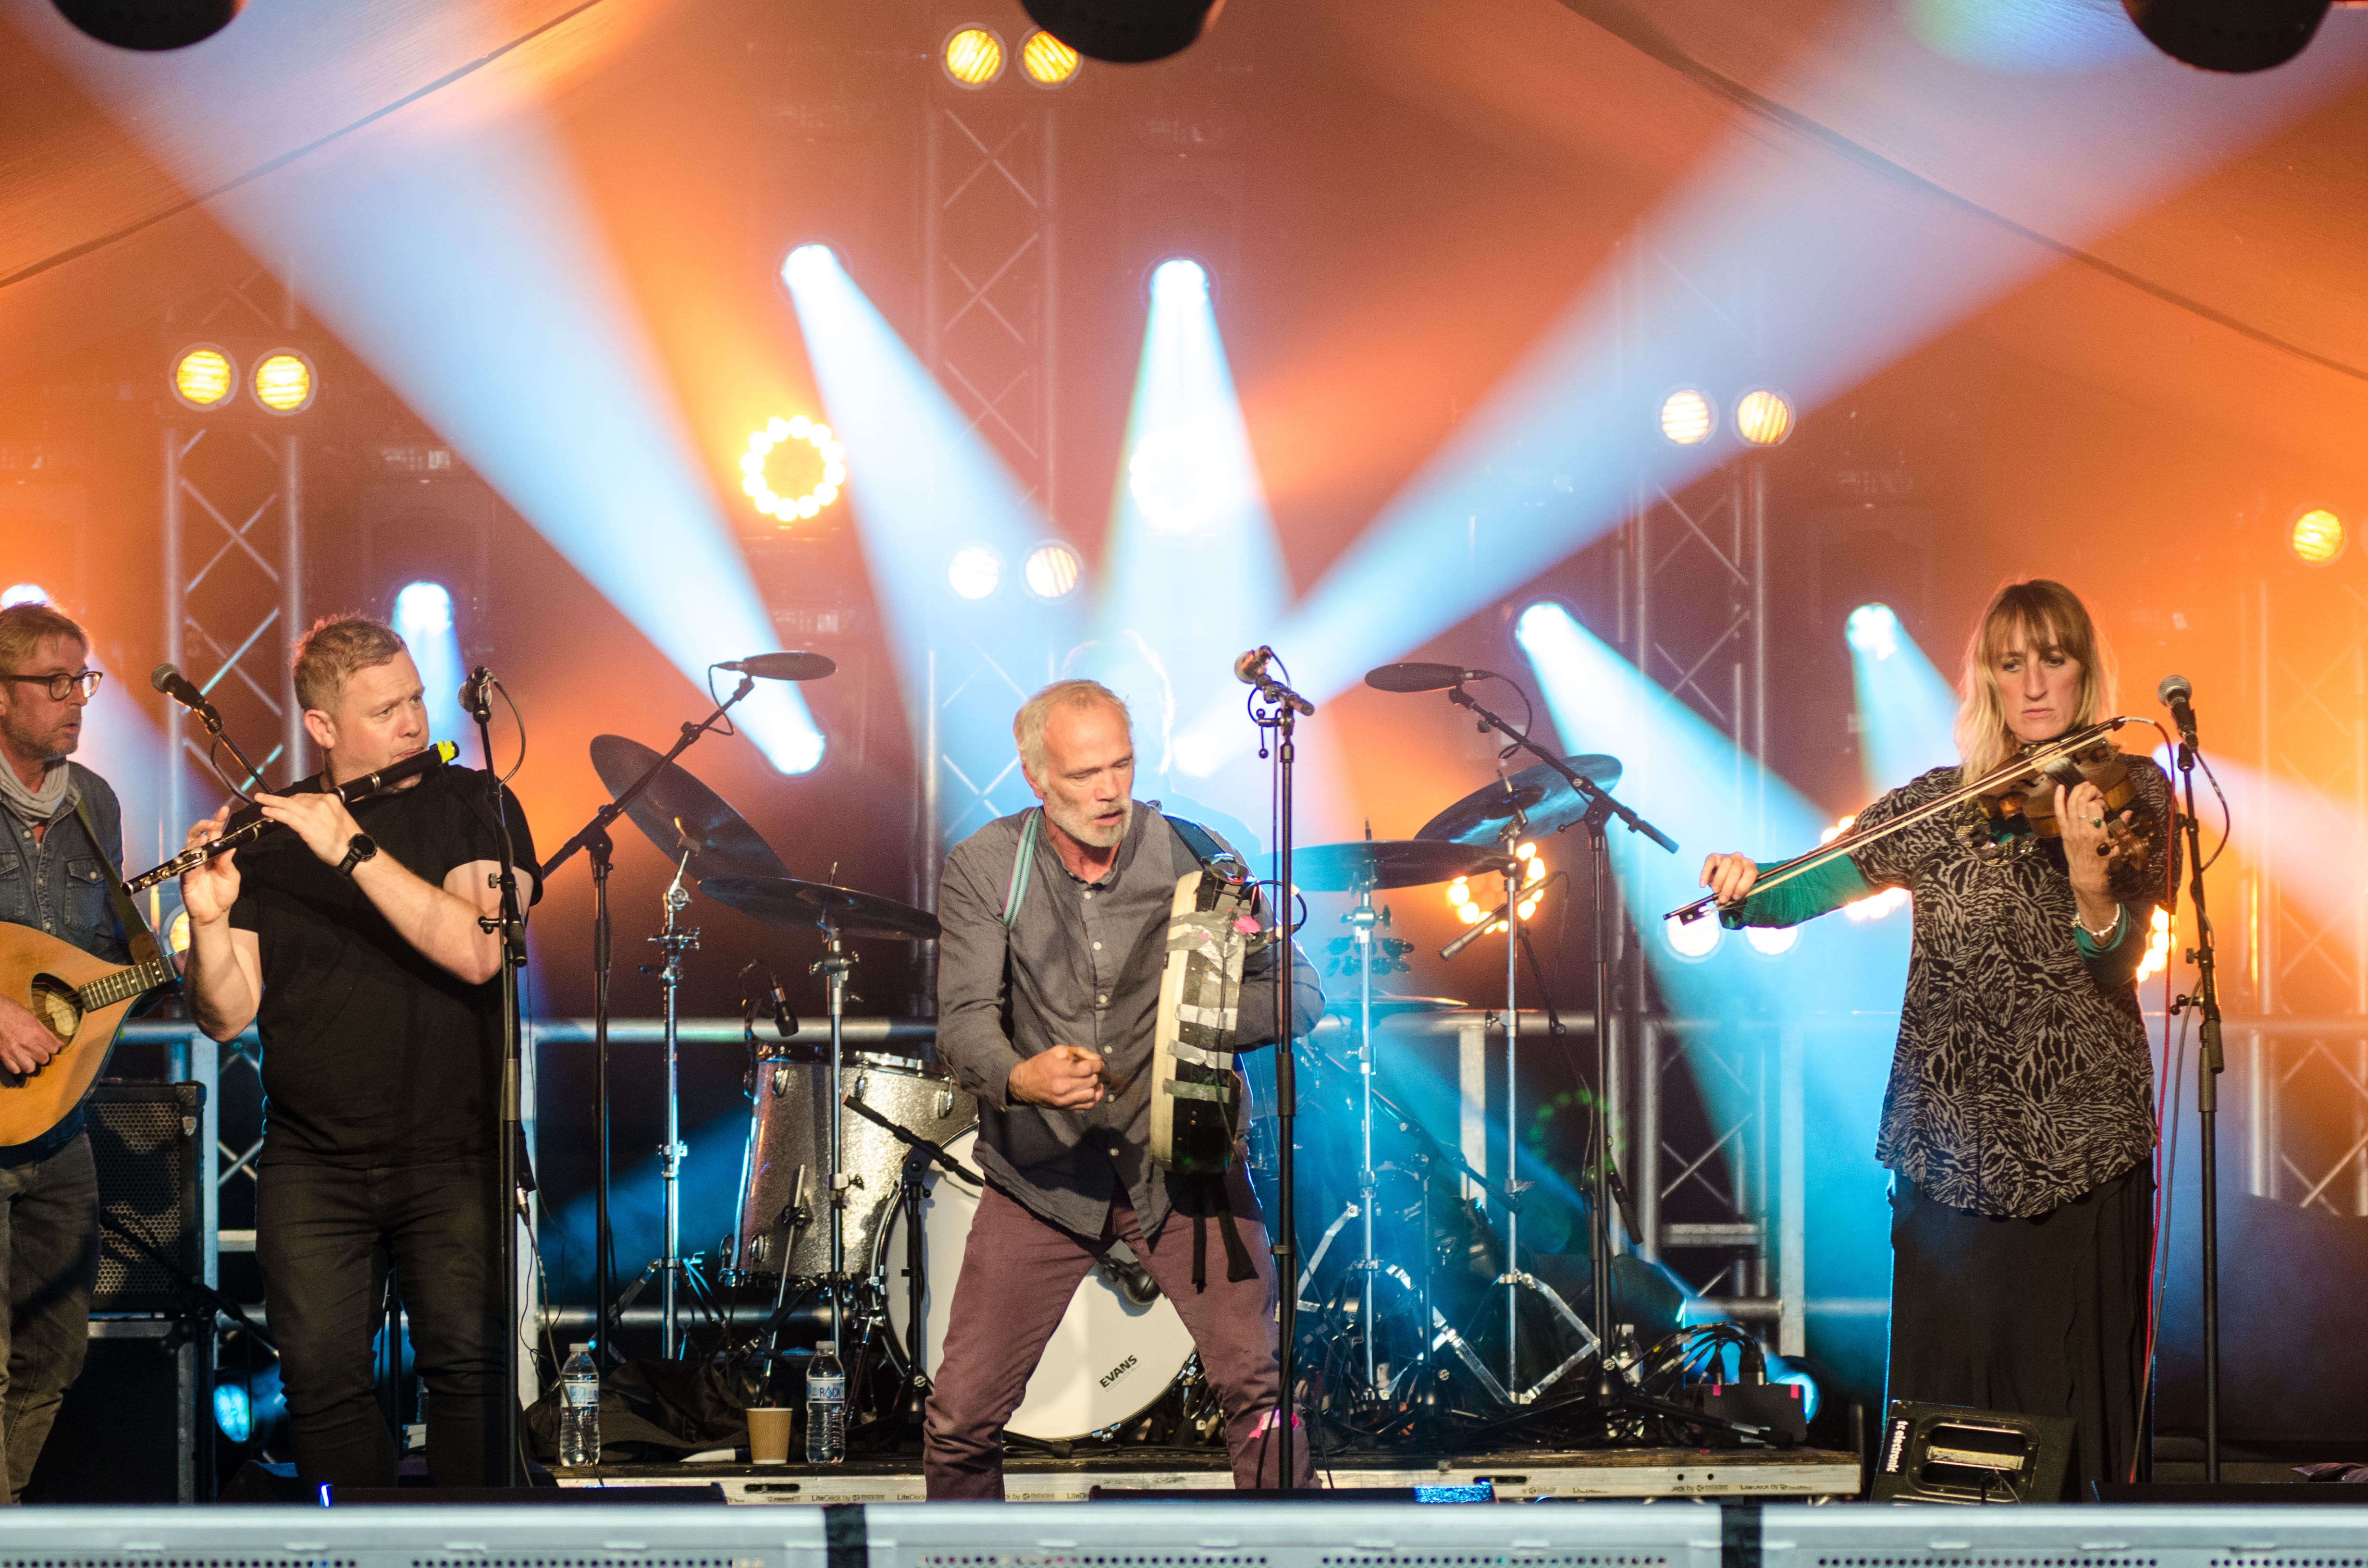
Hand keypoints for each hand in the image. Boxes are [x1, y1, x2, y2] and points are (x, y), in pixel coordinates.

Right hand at [0, 994, 58, 1075]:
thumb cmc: (15, 1013)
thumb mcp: (35, 1020)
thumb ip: (48, 1034)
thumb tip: (60, 1045)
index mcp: (36, 1034)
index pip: (54, 1049)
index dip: (53, 1047)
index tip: (49, 1045)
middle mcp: (27, 1045)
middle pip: (44, 1060)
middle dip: (43, 1055)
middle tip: (38, 1050)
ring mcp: (14, 1052)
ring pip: (30, 1068)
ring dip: (31, 1063)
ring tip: (29, 1057)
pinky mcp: (3, 1056)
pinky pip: (15, 1070)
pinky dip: (18, 1067)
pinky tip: (18, 1060)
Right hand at [178, 804, 241, 924]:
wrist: (216, 913)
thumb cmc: (224, 893)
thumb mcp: (231, 875)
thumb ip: (228, 860)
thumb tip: (228, 844)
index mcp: (213, 853)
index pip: (213, 833)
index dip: (217, 821)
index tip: (224, 810)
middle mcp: (201, 856)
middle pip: (196, 835)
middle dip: (202, 826)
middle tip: (211, 822)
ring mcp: (191, 865)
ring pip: (188, 847)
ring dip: (196, 840)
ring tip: (205, 836)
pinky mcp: (185, 877)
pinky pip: (184, 865)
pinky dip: (190, 858)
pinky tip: (196, 854)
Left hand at [252, 789, 363, 868]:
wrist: (353, 851)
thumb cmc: (346, 839)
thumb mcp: (337, 819)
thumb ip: (323, 814)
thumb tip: (308, 816)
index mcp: (331, 800)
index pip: (307, 796)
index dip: (293, 799)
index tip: (285, 801)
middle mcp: (321, 802)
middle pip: (295, 798)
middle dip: (280, 799)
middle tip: (265, 797)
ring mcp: (313, 812)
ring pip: (288, 804)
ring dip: (271, 802)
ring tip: (260, 800)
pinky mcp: (306, 824)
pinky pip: (286, 815)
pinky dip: (274, 812)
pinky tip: (265, 811)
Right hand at [1009, 1045, 1106, 1108]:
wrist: (1024, 1084)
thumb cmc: (1041, 1065)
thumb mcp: (1057, 1051)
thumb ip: (1078, 1052)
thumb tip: (1096, 1058)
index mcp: (1060, 1070)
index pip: (1088, 1069)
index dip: (1097, 1064)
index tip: (1098, 1063)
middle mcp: (1063, 1087)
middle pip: (1091, 1081)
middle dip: (1095, 1073)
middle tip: (1092, 1070)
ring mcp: (1064, 1099)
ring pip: (1092, 1094)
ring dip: (1095, 1085)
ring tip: (1091, 1079)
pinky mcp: (1065, 1107)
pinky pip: (1087, 1105)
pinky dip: (1094, 1098)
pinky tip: (1092, 1090)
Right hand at [1698, 852, 1758, 906]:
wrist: (1722, 878)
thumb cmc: (1732, 885)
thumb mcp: (1736, 891)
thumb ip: (1733, 895)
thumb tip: (1721, 901)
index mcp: (1750, 866)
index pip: (1750, 874)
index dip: (1742, 886)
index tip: (1735, 897)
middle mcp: (1740, 859)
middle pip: (1736, 870)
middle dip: (1729, 886)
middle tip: (1723, 899)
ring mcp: (1727, 856)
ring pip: (1726, 864)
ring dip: (1719, 880)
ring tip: (1715, 891)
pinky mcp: (1714, 856)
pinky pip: (1710, 862)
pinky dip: (1705, 874)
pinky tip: (1703, 884)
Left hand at [2054, 782, 2132, 887]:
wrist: (2087, 874)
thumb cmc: (2104, 860)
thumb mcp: (2117, 844)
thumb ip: (2121, 826)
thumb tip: (2129, 811)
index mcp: (2097, 831)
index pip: (2095, 806)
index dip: (2099, 800)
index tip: (2103, 804)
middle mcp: (2082, 828)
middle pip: (2082, 801)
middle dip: (2089, 791)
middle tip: (2096, 791)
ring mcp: (2071, 829)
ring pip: (2071, 803)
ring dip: (2078, 790)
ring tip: (2085, 785)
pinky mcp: (2064, 831)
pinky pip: (2059, 812)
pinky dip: (2058, 798)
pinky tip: (2060, 787)